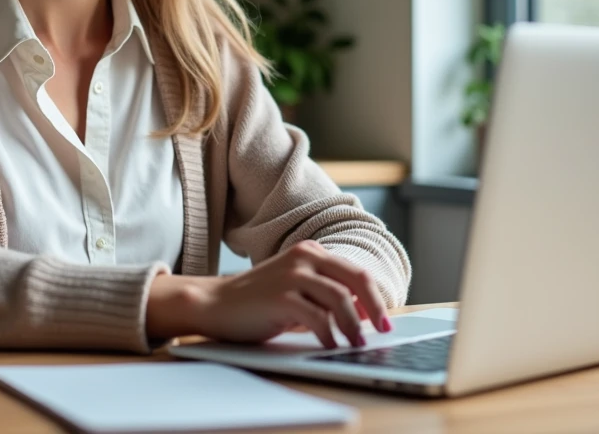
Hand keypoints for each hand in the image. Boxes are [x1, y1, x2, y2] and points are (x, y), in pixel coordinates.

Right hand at [147, 240, 391, 347]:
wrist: (215, 303)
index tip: (384, 320)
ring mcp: (292, 274)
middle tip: (382, 330)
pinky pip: (318, 318)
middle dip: (375, 307)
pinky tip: (330, 346)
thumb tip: (364, 312)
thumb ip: (326, 295)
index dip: (375, 297)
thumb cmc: (258, 301)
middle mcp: (304, 257)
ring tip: (356, 344)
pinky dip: (329, 335)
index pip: (355, 272)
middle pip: (355, 279)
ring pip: (340, 299)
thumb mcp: (297, 290)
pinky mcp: (281, 296)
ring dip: (354, 326)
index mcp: (310, 252)